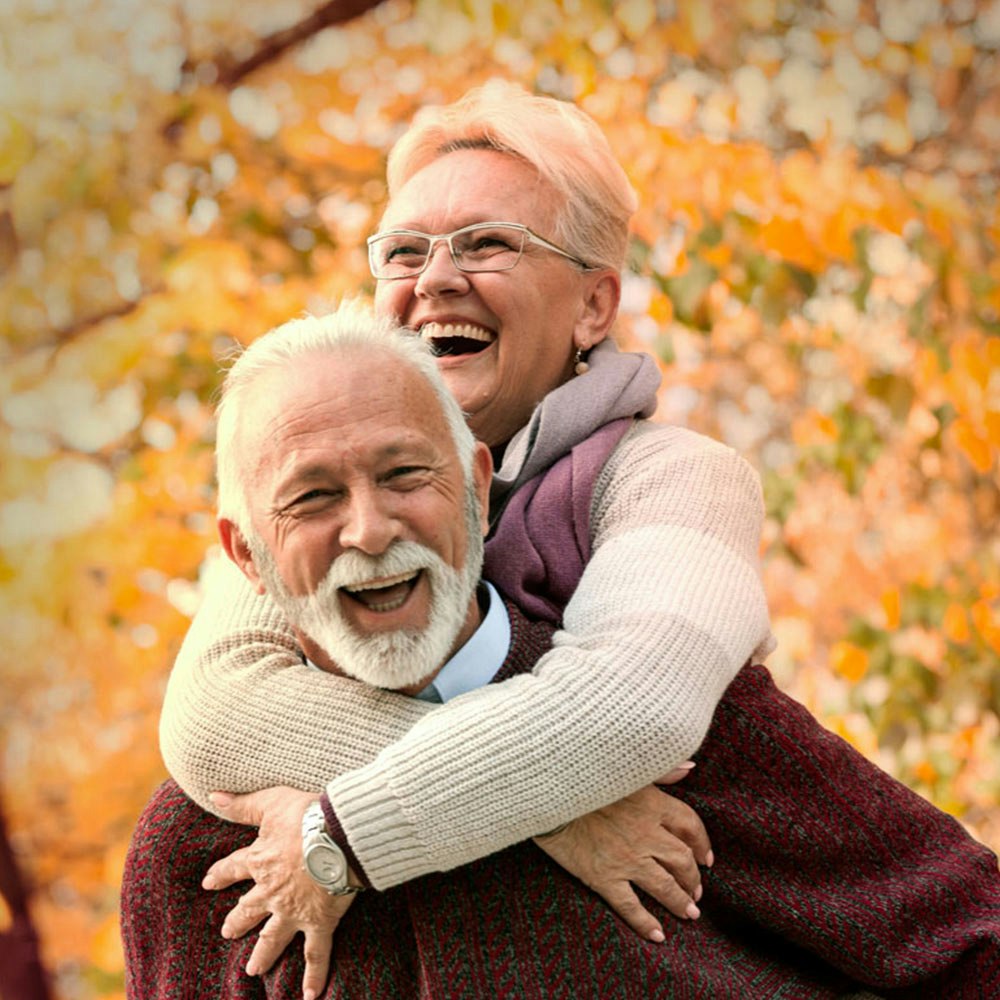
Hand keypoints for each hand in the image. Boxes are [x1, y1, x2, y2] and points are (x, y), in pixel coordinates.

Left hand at [203, 786, 356, 999]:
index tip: (209, 882)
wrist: (338, 837)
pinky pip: (315, 955)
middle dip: (237, 921)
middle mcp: (271, 892)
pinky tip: (309, 996)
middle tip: (227, 932)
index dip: (221, 875)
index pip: (233, 869)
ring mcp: (293, 911)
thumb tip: (212, 794)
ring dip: (263, 955)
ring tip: (253, 969)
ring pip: (274, 938)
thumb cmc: (306, 816)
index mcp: (259, 862)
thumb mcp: (271, 803)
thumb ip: (242, 803)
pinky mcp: (318, 923)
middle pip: (249, 910)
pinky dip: (313, 977)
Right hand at [533, 766, 711, 942]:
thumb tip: (690, 766)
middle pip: (681, 860)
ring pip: (664, 886)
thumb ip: (662, 769)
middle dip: (693, 878)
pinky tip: (658, 935)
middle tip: (697, 890)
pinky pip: (631, 906)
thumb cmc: (586, 777)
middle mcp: (645, 834)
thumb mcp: (627, 768)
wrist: (549, 795)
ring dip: (680, 901)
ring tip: (690, 912)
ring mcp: (626, 858)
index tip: (706, 858)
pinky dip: (646, 923)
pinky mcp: (604, 876)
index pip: (690, 825)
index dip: (702, 843)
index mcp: (652, 804)